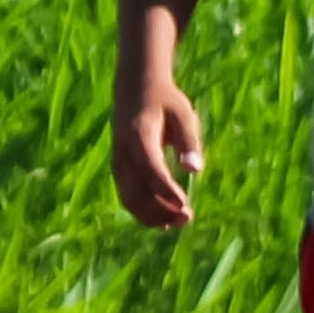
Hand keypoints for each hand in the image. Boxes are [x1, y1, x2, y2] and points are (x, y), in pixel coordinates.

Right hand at [112, 69, 205, 230]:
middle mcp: (124, 153)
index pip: (151, 169)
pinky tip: (165, 221)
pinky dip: (144, 213)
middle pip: (137, 191)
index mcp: (139, 136)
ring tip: (180, 221)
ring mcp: (118, 164)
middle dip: (162, 210)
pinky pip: (129, 198)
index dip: (166, 190)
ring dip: (154, 216)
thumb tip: (195, 171)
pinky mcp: (119, 171)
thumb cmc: (165, 102)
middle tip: (188, 217)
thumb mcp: (183, 114)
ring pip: (130, 200)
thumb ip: (189, 141)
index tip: (185, 205)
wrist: (136, 91)